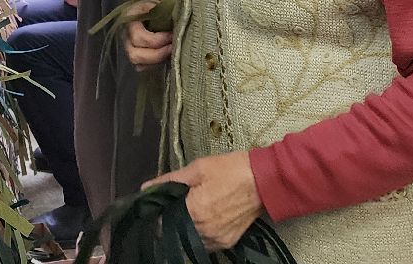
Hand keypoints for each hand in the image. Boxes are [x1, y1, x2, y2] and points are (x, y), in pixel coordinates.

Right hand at [124, 0, 170, 69]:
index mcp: (130, 18)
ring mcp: (130, 44)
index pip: (139, 38)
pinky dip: (155, 65)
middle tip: (174, 46)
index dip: (158, 40)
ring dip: (157, 61)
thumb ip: (166, 8)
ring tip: (172, 51)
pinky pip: (143, 66)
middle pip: (135, 55)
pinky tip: (167, 56)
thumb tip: (180, 20)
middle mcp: (126, 34)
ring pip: (138, 64)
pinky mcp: (138, 51)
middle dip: (157, 55)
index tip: (172, 34)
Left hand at [144, 151, 262, 250]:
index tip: (159, 206)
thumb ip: (170, 180)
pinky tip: (203, 219)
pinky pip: (206, 244)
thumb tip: (147, 187)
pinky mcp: (227, 242)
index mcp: (194, 212)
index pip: (161, 224)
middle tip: (176, 205)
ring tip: (191, 210)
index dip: (158, 214)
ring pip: (189, 240)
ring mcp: (217, 239)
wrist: (264, 180)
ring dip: (185, 229)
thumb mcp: (198, 169)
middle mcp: (204, 230)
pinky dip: (200, 234)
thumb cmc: (232, 171)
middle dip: (171, 220)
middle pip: (174, 233)